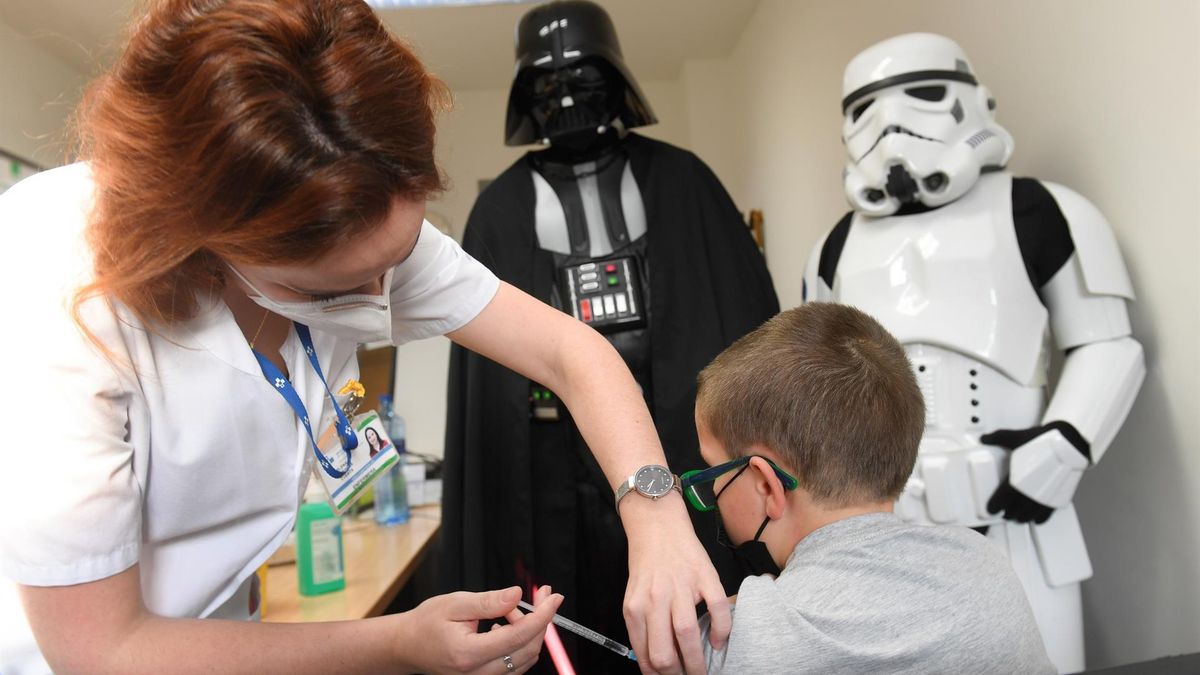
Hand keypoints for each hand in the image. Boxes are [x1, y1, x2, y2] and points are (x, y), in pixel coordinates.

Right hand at [398, 585, 561, 673]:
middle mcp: (477, 673)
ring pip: (525, 658)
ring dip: (529, 631)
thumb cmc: (427, 623)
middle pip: (528, 649)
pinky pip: (516, 663)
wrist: (408, 646)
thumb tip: (517, 594)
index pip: (518, 636)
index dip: (542, 615)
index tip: (553, 597)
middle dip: (540, 620)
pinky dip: (520, 642)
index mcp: (468, 653)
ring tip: (510, 609)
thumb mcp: (455, 603)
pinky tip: (506, 624)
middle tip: (541, 595)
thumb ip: (488, 601)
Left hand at [622, 495, 729, 674]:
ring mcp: (681, 587)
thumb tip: (653, 662)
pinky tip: (719, 642)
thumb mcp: (635, 596)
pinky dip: (721, 631)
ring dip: (697, 663)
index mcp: (636, 608)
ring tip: (703, 672)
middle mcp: (655, 600)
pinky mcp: (704, 576)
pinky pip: (716, 610)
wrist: (657, 525)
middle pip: (664, 653)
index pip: (646, 656)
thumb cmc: (647, 563)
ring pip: (687, 635)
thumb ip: (642, 626)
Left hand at [983, 421, 1090, 524]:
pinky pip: (1046, 514)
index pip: (1001, 500)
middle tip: (1006, 512)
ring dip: (1023, 517)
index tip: (991, 509)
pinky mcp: (1058, 498)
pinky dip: (1040, 518)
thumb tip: (985, 438)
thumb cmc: (1043, 442)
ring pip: (1030, 514)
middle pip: (1015, 510)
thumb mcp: (1015, 438)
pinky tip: (1037, 518)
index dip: (995, 506)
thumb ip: (997, 437)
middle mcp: (1029, 492)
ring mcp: (1044, 497)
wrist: (1069, 443)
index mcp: (1016, 481)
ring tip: (1019, 517)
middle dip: (1009, 512)